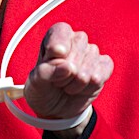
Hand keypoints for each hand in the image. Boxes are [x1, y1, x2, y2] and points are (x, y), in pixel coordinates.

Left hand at [24, 22, 113, 138]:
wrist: (55, 107)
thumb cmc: (42, 88)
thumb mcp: (35, 82)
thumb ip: (46, 72)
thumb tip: (69, 68)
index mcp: (55, 36)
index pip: (62, 31)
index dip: (57, 47)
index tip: (52, 58)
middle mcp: (75, 40)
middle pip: (77, 48)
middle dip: (66, 72)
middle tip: (57, 80)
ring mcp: (92, 52)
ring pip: (89, 65)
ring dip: (77, 83)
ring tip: (67, 86)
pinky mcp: (104, 66)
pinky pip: (102, 73)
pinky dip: (91, 86)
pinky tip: (81, 88)